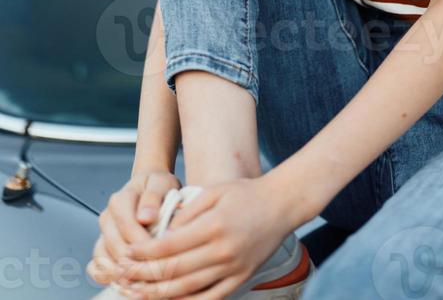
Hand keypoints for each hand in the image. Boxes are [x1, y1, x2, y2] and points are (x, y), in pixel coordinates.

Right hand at [86, 169, 180, 288]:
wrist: (149, 187)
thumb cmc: (158, 187)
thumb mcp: (161, 184)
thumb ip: (153, 198)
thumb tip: (145, 218)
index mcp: (120, 200)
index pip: (128, 227)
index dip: (145, 244)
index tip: (162, 253)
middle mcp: (107, 217)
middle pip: (116, 247)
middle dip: (136, 262)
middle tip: (156, 272)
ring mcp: (102, 233)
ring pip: (103, 259)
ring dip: (121, 273)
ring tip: (141, 282)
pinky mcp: (102, 246)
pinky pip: (95, 267)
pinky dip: (107, 278)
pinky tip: (127, 284)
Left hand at [113, 174, 294, 298]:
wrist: (281, 206)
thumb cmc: (247, 194)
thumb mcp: (215, 191)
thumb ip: (187, 211)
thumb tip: (162, 232)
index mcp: (214, 225)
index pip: (170, 245)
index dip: (144, 253)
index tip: (126, 254)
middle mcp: (223, 251)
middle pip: (174, 271)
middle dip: (144, 276)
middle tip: (123, 277)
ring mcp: (232, 269)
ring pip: (188, 290)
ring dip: (159, 294)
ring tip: (137, 293)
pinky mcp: (239, 280)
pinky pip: (209, 299)